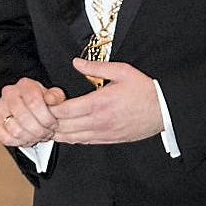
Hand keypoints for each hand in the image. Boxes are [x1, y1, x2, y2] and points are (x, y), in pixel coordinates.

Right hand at [0, 77, 65, 147]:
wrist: (23, 102)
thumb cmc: (39, 99)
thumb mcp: (52, 95)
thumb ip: (55, 96)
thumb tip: (52, 99)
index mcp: (25, 85)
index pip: (34, 103)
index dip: (46, 118)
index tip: (54, 125)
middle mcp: (9, 93)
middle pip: (24, 118)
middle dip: (40, 130)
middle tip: (47, 134)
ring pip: (15, 130)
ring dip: (30, 137)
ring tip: (39, 137)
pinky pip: (5, 137)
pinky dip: (19, 142)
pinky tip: (27, 139)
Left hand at [48, 58, 163, 144]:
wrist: (163, 110)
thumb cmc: (145, 90)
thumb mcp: (123, 71)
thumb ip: (96, 67)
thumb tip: (77, 63)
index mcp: (99, 103)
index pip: (64, 110)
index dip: (50, 107)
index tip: (46, 100)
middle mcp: (98, 121)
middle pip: (62, 126)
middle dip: (49, 120)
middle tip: (42, 112)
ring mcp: (102, 133)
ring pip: (69, 137)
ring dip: (57, 131)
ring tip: (50, 123)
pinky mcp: (107, 140)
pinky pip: (82, 142)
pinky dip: (69, 138)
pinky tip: (66, 131)